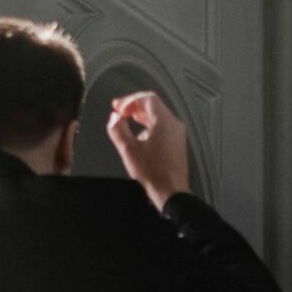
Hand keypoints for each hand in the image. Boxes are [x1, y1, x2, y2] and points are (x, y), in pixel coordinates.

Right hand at [106, 91, 190, 209]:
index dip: (129, 100)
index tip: (117, 108)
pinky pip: (163, 127)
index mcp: (165, 121)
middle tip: (119, 110)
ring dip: (141, 115)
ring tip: (126, 118)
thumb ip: (118, 130)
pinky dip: (149, 125)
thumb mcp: (129, 150)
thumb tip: (113, 117)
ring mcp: (177, 134)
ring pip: (158, 116)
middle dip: (134, 106)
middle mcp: (174, 124)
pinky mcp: (177, 144)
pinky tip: (139, 134)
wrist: (171, 193)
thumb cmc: (152, 172)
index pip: (147, 99)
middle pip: (153, 106)